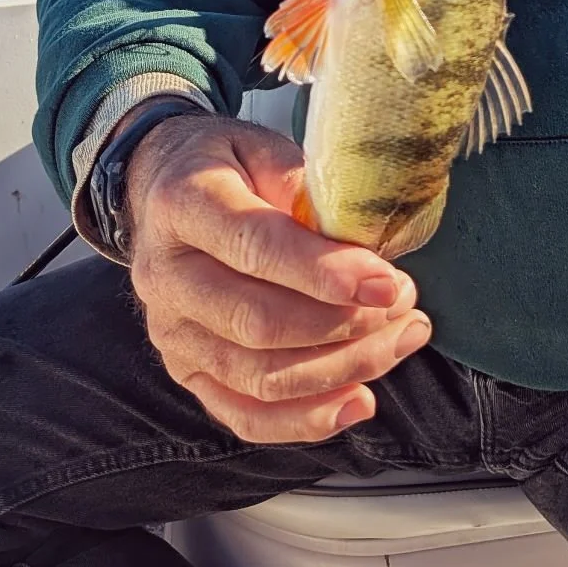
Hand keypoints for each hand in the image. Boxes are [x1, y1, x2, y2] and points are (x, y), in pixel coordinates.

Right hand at [124, 112, 430, 442]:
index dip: (324, 271)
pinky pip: (244, 414)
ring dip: (342, 368)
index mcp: (182, 204)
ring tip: (401, 338)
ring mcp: (170, 332)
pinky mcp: (185, 370)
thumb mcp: (262, 147)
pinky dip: (306, 419)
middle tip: (404, 305)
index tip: (385, 282)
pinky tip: (360, 401)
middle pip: (257, 322)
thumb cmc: (226, 164)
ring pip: (259, 376)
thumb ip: (304, 186)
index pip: (254, 247)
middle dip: (344, 324)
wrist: (163, 188)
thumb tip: (360, 234)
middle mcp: (165, 275)